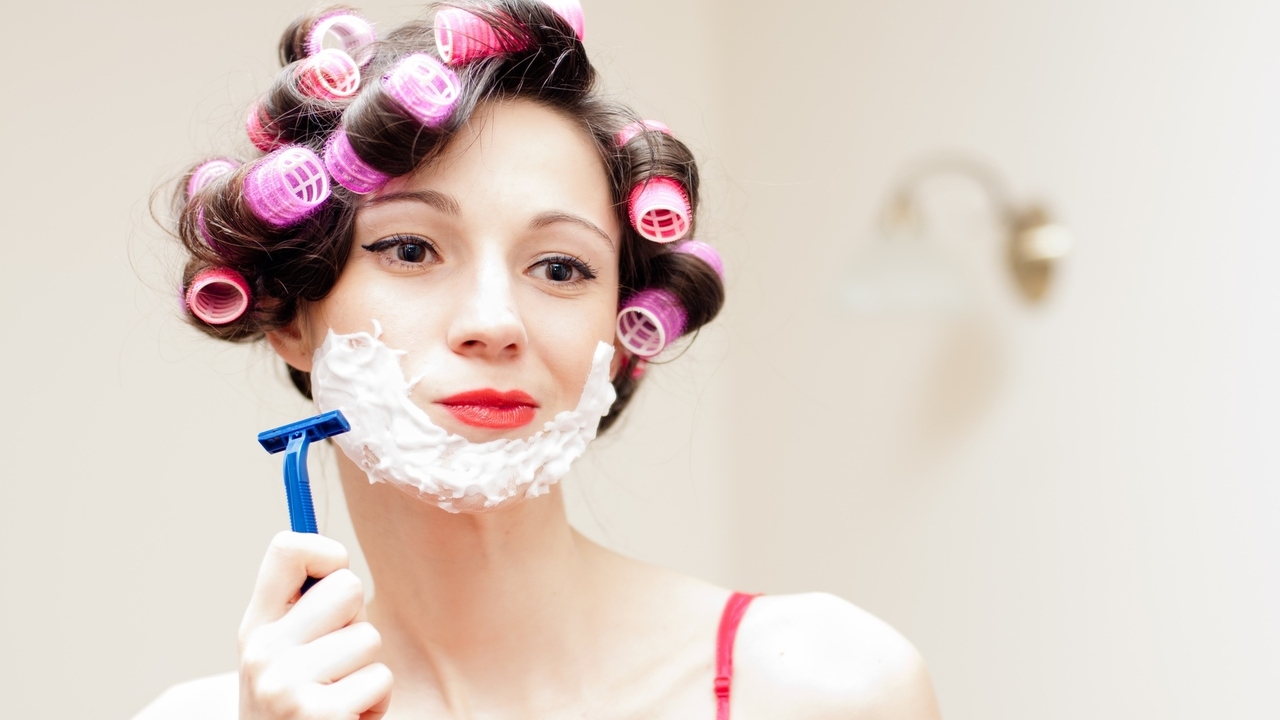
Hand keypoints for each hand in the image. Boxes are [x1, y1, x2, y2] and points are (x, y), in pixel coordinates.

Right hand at [238, 532, 392, 718]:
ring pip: (370, 638)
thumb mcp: (286, 656)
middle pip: (347, 587)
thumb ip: (306, 613)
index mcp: (255, 628)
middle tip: (338, 660)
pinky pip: (380, 679)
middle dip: (358, 622)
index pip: (286, 549)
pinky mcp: (317, 715)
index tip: (333, 582)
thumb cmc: (300, 708)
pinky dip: (376, 703)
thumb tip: (338, 560)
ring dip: (367, 671)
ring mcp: (285, 685)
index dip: (327, 554)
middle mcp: (261, 652)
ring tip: (341, 696)